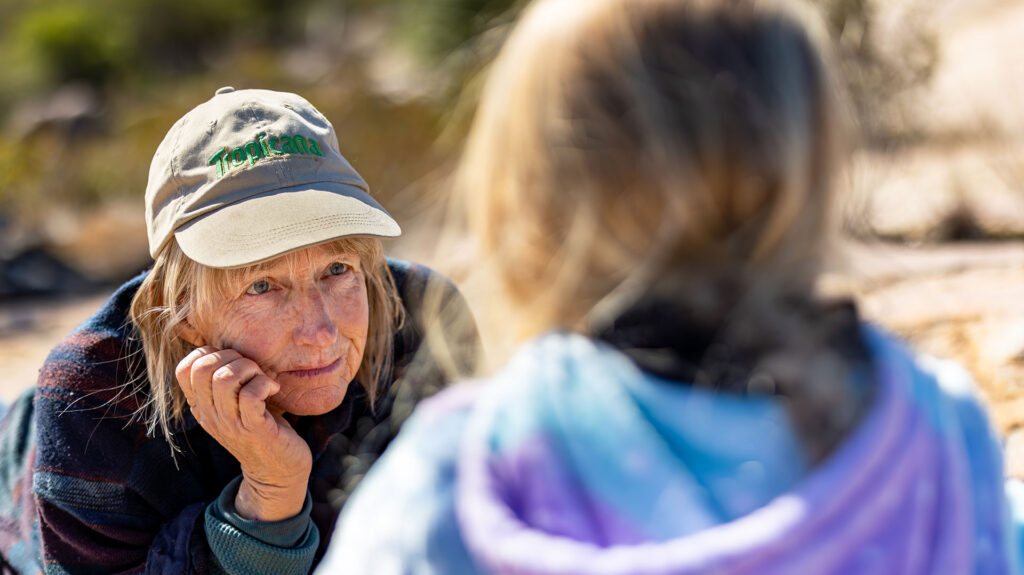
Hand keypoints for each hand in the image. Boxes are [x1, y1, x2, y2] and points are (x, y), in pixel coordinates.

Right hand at [176, 346, 312, 521]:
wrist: (277, 473)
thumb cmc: (261, 428)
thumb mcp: (235, 405)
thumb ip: (227, 381)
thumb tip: (228, 346)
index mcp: (202, 406)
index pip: (185, 368)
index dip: (209, 353)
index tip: (232, 362)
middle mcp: (210, 415)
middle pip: (203, 368)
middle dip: (232, 356)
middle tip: (252, 370)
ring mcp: (230, 424)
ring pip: (225, 378)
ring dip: (249, 369)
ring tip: (263, 379)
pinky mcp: (255, 430)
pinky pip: (251, 395)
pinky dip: (265, 384)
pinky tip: (274, 389)